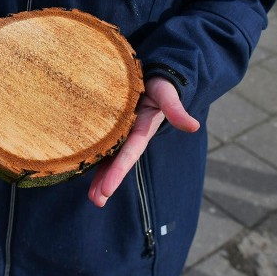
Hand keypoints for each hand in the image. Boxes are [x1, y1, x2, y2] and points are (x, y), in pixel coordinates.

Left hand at [88, 77, 198, 207]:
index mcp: (143, 129)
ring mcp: (121, 132)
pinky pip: (102, 144)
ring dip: (102, 177)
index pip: (129, 153)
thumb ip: (176, 110)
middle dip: (108, 181)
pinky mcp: (111, 126)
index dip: (118, 170)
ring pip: (109, 157)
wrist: (154, 75)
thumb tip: (194, 126)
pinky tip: (82, 168)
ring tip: (93, 198)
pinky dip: (93, 157)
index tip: (106, 190)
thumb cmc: (161, 84)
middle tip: (97, 201)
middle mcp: (131, 135)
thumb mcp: (167, 94)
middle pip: (118, 162)